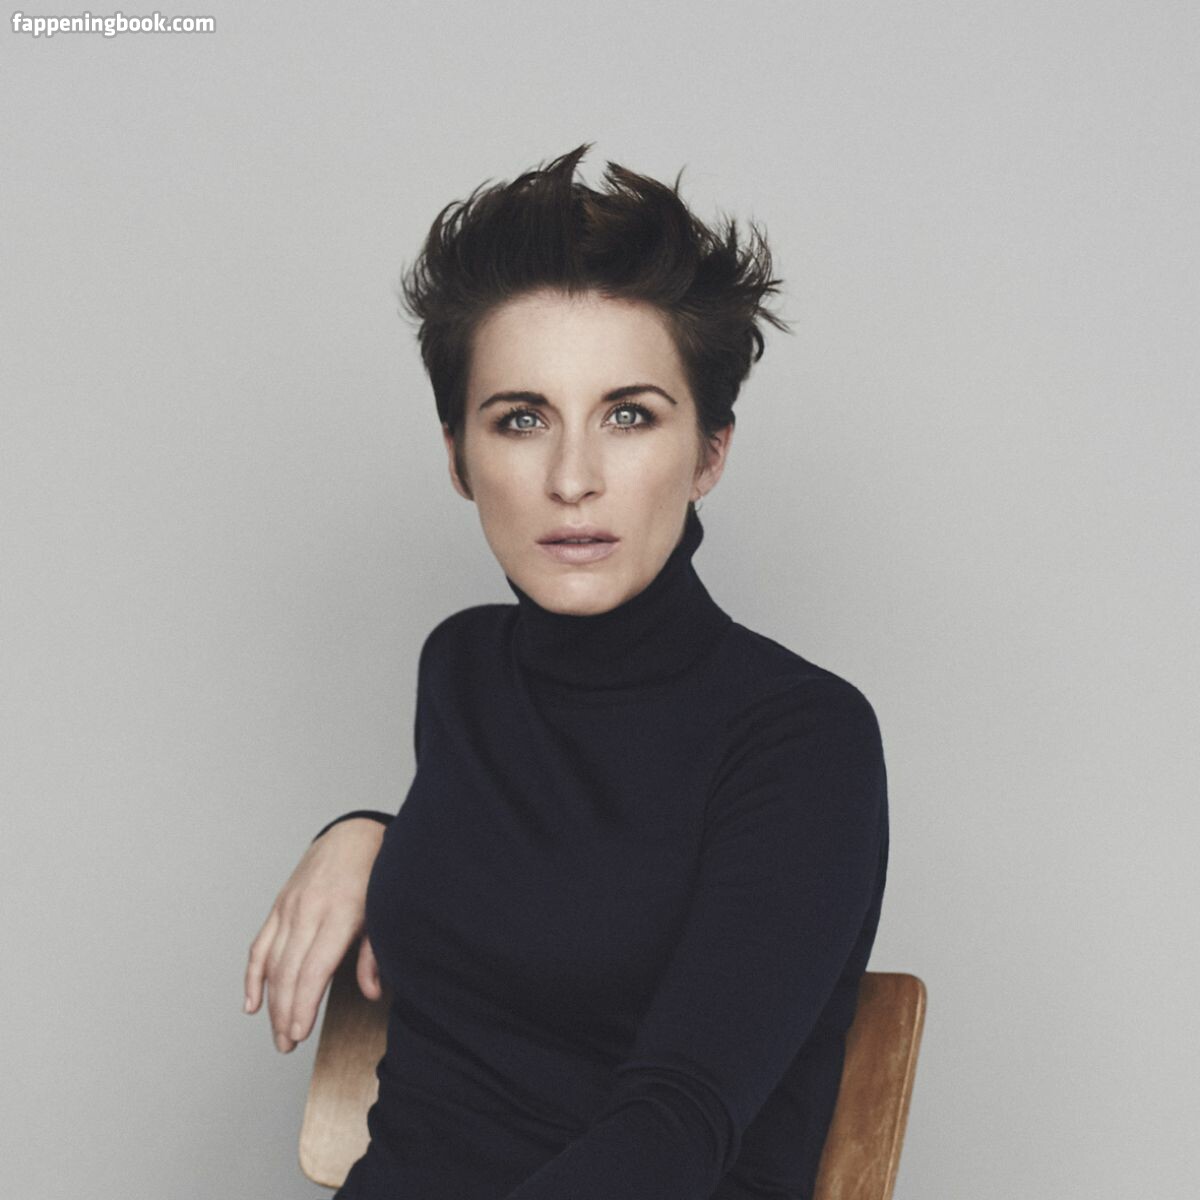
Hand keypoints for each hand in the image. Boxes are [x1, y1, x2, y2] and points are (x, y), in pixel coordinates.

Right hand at [243, 817, 386, 1051]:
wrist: (355, 832)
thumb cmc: (376, 872)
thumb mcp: (385, 910)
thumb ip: (375, 953)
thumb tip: (372, 993)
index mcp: (340, 913)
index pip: (313, 970)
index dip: (303, 1006)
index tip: (299, 1034)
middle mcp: (309, 910)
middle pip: (288, 972)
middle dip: (285, 1014)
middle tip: (287, 1045)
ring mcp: (290, 907)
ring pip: (271, 963)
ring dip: (271, 1003)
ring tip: (278, 1033)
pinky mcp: (279, 904)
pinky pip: (260, 944)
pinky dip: (253, 975)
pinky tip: (252, 1003)